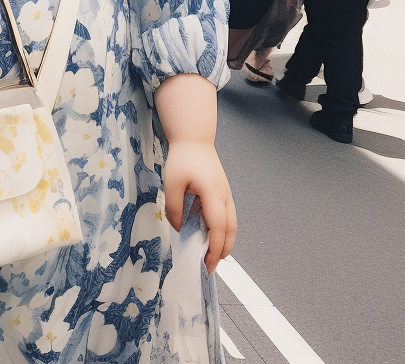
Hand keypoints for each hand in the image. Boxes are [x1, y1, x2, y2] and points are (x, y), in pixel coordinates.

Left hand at [163, 140, 236, 272]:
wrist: (194, 139)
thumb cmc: (184, 157)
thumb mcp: (172, 183)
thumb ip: (174, 208)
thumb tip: (177, 228)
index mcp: (213, 194)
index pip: (218, 227)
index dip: (215, 248)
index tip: (207, 263)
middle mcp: (225, 196)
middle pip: (231, 230)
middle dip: (223, 251)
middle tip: (211, 266)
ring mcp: (227, 194)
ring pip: (232, 225)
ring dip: (225, 242)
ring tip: (212, 255)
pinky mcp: (224, 193)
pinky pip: (227, 216)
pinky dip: (223, 230)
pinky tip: (211, 236)